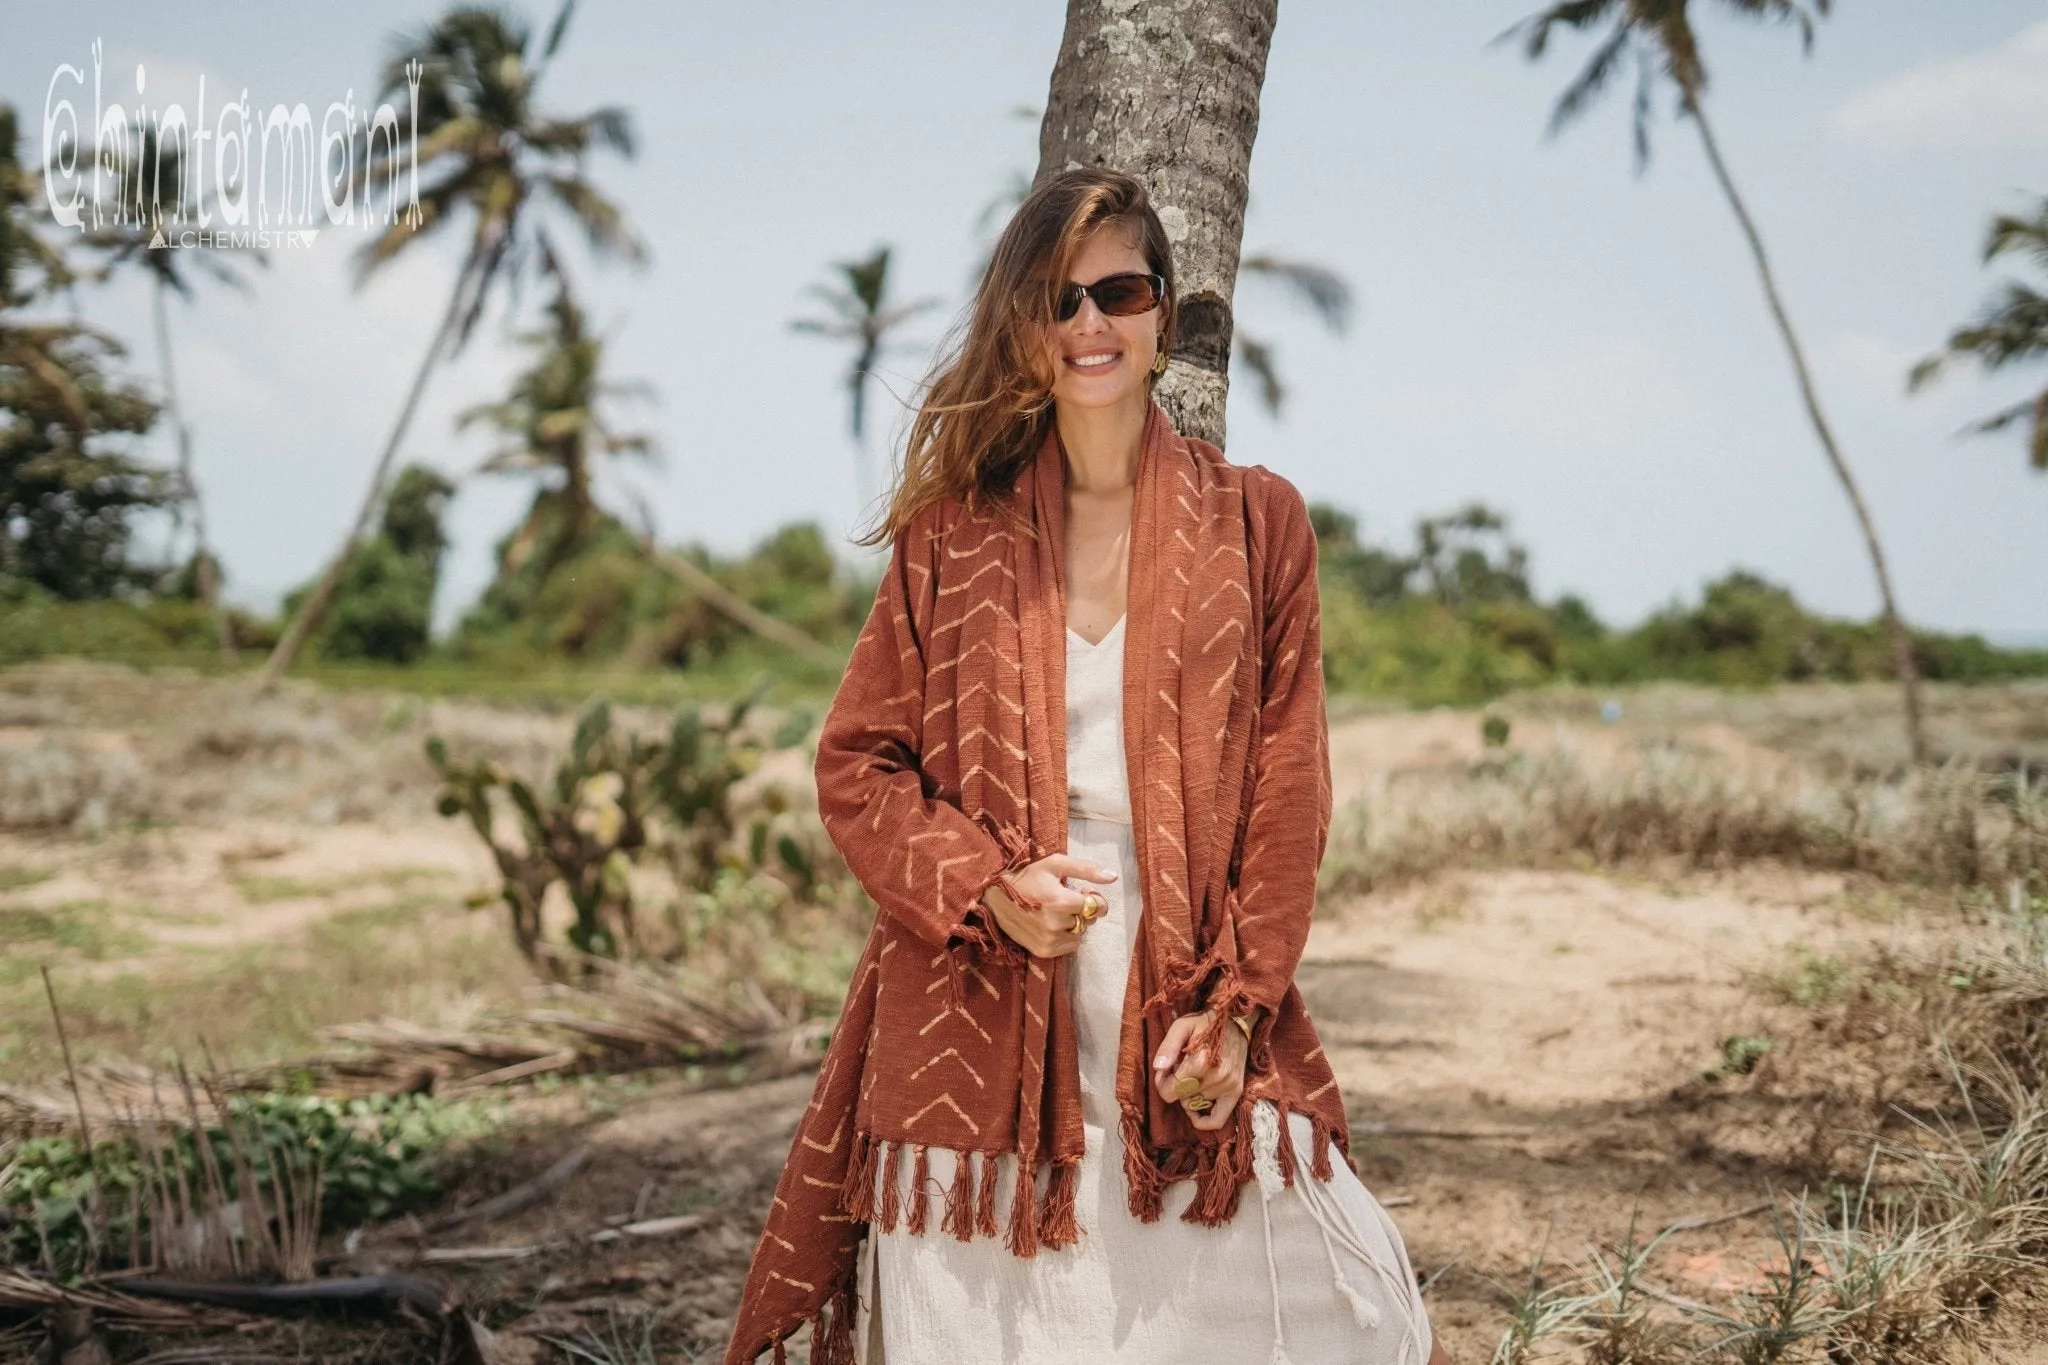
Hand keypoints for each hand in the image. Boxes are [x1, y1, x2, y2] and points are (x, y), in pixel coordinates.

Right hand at [980, 853, 1115, 958]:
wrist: (994, 896)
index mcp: (1060, 901)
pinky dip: (1066, 937)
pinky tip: (1051, 925)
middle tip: (1065, 900)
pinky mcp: (1042, 951)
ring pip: (1080, 934)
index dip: (1094, 898)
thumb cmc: (1027, 877)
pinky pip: (1070, 947)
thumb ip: (1086, 869)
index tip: (1083, 893)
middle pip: (1087, 920)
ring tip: (1056, 912)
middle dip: (1082, 910)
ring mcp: (1048, 940)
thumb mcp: (1055, 864)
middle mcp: (1055, 924)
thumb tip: (1113, 877)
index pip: (1096, 906)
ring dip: (1074, 924)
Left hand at [1151, 1003, 1255, 1131]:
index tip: (1164, 1071)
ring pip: (1195, 1104)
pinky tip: (1195, 1108)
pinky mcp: (1235, 1092)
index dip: (1162, 1084)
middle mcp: (1215, 1078)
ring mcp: (1227, 1087)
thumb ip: (1168, 1047)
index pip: (1170, 1092)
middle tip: (1179, 1069)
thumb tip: (1158, 1069)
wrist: (1236, 1021)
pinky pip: (1217, 1120)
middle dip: (1175, 1086)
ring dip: (1189, 1094)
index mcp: (1199, 1062)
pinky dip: (1203, 1120)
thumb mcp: (1182, 1026)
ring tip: (1193, 1075)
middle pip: (1181, 1098)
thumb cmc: (1205, 1023)